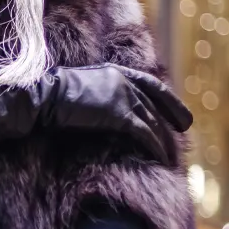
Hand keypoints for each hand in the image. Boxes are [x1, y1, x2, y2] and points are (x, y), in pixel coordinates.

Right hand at [40, 64, 192, 165]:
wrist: (44, 96)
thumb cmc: (54, 95)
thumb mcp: (83, 86)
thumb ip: (101, 92)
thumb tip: (109, 108)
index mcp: (115, 71)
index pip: (151, 84)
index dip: (167, 98)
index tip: (176, 111)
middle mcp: (123, 81)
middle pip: (156, 103)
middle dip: (173, 117)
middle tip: (184, 130)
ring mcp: (122, 96)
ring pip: (152, 120)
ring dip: (164, 139)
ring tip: (170, 154)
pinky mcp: (118, 114)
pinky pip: (144, 132)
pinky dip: (154, 145)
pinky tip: (160, 156)